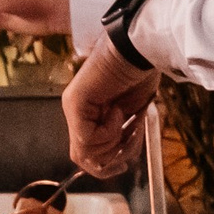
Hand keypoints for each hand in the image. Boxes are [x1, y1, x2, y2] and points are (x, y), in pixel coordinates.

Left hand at [63, 41, 159, 178]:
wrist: (139, 49)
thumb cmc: (140, 74)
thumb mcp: (133, 114)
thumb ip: (122, 137)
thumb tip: (120, 161)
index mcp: (89, 115)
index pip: (87, 154)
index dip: (108, 164)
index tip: (127, 159)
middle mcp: (76, 113)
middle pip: (84, 158)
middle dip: (112, 158)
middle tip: (130, 137)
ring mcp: (73, 108)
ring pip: (86, 152)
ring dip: (114, 143)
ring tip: (127, 119)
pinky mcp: (74, 103)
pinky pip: (88, 138)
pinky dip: (110, 131)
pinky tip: (118, 110)